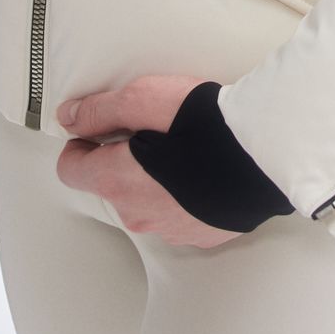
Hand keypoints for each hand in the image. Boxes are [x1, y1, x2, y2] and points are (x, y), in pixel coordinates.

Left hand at [56, 75, 242, 247]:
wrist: (266, 153)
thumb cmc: (204, 122)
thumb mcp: (143, 98)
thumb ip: (99, 109)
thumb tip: (68, 118)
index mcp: (116, 181)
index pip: (71, 170)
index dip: (83, 144)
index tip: (106, 128)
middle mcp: (136, 214)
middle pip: (112, 185)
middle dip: (124, 159)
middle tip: (155, 129)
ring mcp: (169, 229)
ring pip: (146, 202)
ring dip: (155, 179)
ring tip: (187, 148)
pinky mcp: (201, 234)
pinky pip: (179, 214)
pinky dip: (184, 194)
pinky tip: (207, 170)